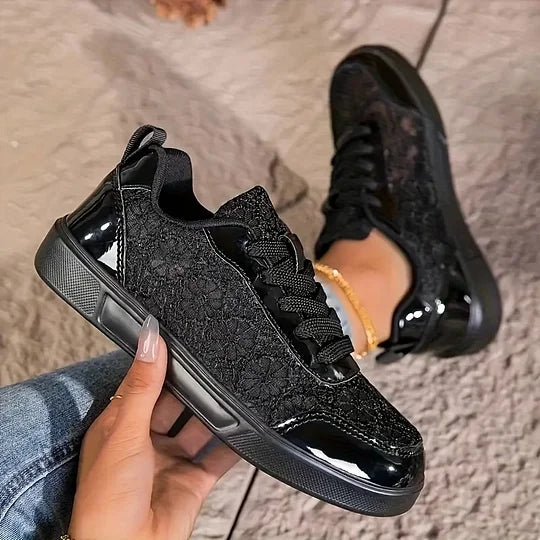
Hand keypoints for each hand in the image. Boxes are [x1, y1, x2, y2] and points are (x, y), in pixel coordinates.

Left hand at [69, 315, 238, 539]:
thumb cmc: (106, 502)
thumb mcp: (125, 432)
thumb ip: (143, 386)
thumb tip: (150, 341)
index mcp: (122, 427)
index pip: (145, 385)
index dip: (162, 365)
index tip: (181, 342)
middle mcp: (147, 442)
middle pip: (176, 405)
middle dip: (193, 390)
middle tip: (214, 367)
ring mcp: (172, 461)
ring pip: (200, 428)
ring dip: (215, 415)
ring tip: (233, 393)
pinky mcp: (193, 481)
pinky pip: (219, 457)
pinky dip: (234, 445)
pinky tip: (247, 430)